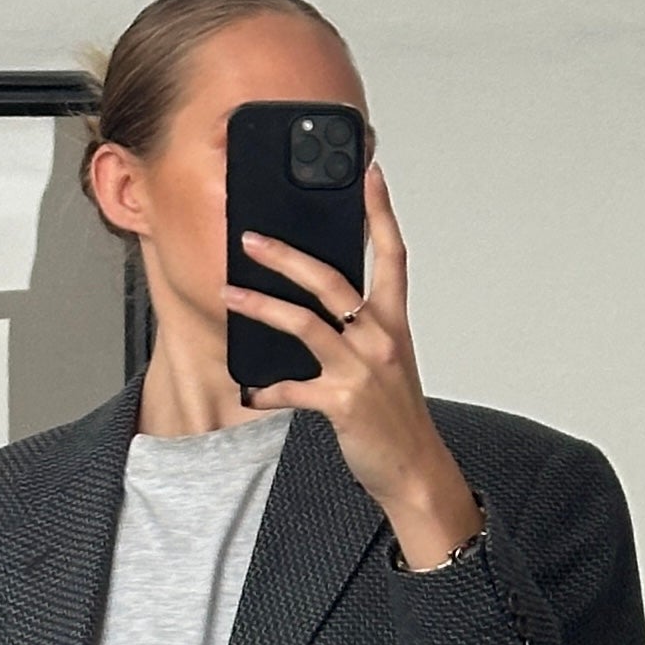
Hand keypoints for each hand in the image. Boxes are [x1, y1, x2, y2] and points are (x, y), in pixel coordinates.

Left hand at [224, 162, 482, 569]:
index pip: (391, 255)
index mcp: (394, 323)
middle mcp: (379, 338)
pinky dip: (267, 389)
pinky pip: (292, 388)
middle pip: (331, 280)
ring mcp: (361, 369)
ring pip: (303, 323)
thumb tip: (322, 310)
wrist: (415, 470)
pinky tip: (251, 391)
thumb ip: (360, 332)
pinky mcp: (341, 402)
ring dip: (260, 305)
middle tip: (252, 239)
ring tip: (230, 294)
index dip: (381, 212)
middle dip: (287, 255)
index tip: (368, 174)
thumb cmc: (397, 418)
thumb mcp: (387, 364)